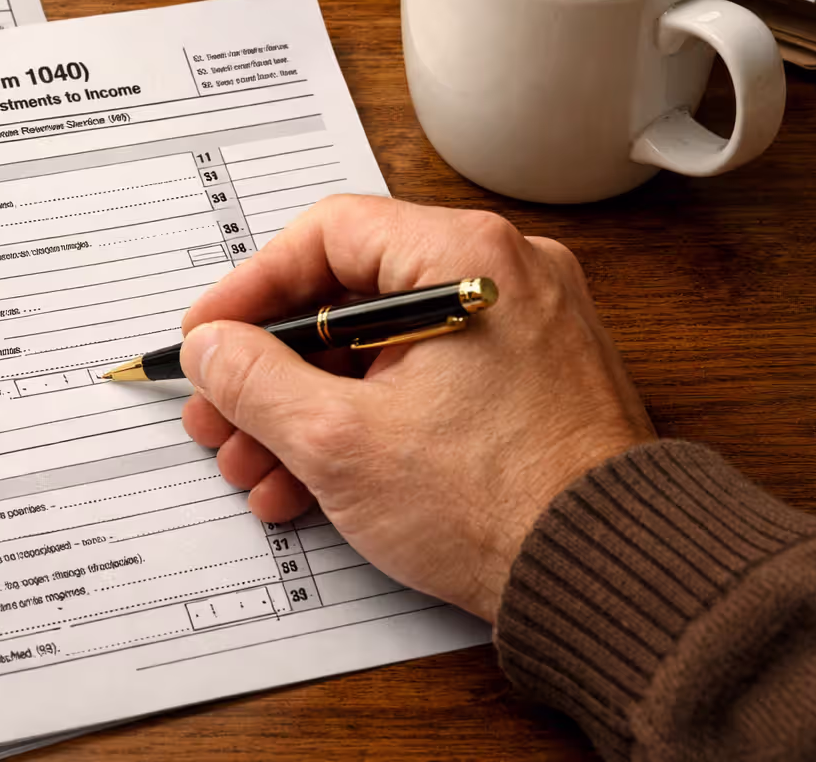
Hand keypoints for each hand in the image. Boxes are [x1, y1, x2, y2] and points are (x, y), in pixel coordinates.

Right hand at [179, 196, 654, 621]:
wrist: (607, 578)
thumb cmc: (499, 504)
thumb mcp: (338, 440)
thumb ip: (254, 379)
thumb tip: (211, 348)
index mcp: (466, 258)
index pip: (326, 236)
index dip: (250, 290)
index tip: (208, 337)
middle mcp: (502, 277)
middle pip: (348, 300)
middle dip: (270, 370)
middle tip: (220, 413)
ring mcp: (519, 332)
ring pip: (379, 351)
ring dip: (304, 408)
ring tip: (255, 467)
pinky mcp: (525, 385)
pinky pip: (421, 384)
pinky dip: (362, 423)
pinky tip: (309, 483)